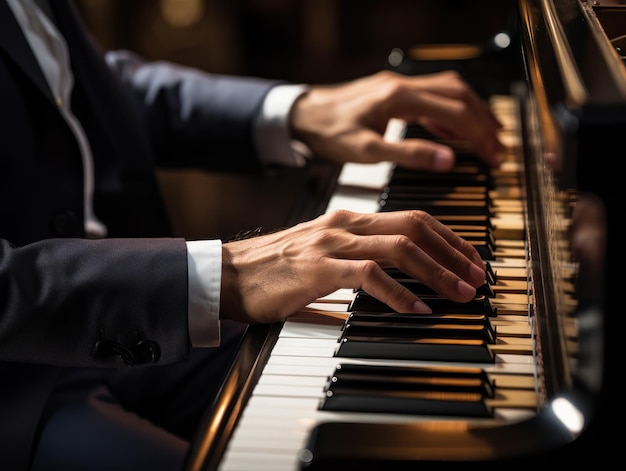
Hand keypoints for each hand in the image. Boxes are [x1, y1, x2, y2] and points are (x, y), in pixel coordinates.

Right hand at [219, 209, 485, 323]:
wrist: (228, 274)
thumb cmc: (275, 269)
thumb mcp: (323, 254)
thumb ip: (358, 257)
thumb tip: (397, 278)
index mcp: (349, 219)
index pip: (411, 218)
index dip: (448, 237)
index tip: (469, 259)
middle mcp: (345, 224)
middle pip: (415, 227)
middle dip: (453, 252)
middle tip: (477, 276)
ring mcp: (331, 243)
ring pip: (400, 248)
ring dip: (437, 272)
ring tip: (460, 292)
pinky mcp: (318, 269)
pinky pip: (370, 277)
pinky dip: (400, 294)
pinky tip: (418, 309)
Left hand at [290, 70, 504, 170]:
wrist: (303, 115)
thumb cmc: (329, 132)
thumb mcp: (366, 150)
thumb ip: (408, 154)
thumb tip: (448, 160)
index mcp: (400, 98)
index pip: (456, 112)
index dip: (479, 134)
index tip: (493, 157)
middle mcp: (404, 85)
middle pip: (460, 96)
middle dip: (484, 122)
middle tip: (498, 149)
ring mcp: (400, 85)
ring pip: (450, 90)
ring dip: (472, 112)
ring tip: (487, 138)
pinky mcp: (394, 91)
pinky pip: (433, 95)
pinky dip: (451, 112)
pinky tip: (453, 131)